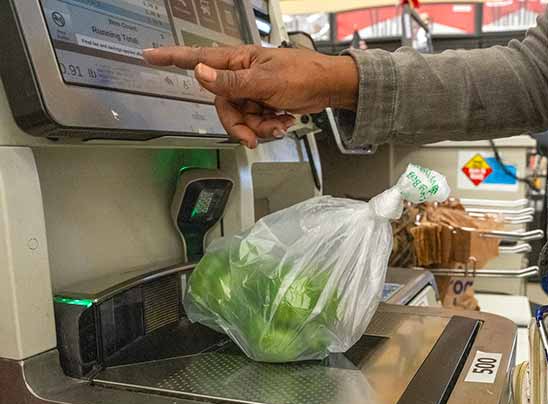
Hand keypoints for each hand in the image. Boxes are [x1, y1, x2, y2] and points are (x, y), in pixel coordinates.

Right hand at [143, 45, 358, 147]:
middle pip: (223, 104)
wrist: (330, 88)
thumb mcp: (266, 81)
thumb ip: (231, 82)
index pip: (199, 58)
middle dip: (239, 124)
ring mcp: (253, 89)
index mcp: (237, 60)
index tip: (149, 55)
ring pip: (240, 117)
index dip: (172, 58)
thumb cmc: (303, 74)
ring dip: (259, 126)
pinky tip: (284, 121)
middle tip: (254, 136)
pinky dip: (269, 125)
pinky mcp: (264, 102)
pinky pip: (255, 120)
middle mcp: (241, 74)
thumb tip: (200, 74)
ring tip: (279, 123)